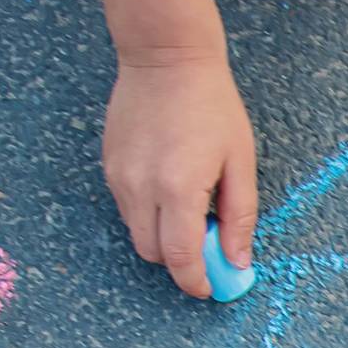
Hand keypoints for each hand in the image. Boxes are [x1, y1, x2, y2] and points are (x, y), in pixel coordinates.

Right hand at [103, 54, 256, 299]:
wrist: (166, 60)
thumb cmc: (212, 106)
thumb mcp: (239, 162)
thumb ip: (239, 217)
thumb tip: (238, 261)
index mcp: (178, 188)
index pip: (181, 259)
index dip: (196, 281)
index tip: (210, 288)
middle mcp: (140, 188)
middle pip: (153, 254)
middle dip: (180, 262)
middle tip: (208, 247)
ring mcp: (119, 177)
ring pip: (137, 233)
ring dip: (164, 236)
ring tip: (192, 207)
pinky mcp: (108, 166)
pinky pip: (128, 208)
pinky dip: (150, 213)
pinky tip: (171, 187)